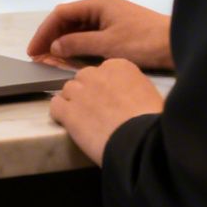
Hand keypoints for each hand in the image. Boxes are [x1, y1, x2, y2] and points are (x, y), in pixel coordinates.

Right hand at [26, 0, 172, 71]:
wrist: (176, 44)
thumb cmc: (143, 42)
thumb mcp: (107, 45)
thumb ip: (77, 44)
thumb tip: (54, 46)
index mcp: (98, 4)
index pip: (61, 14)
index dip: (44, 32)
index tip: (33, 50)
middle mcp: (102, 7)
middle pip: (68, 19)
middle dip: (51, 37)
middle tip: (38, 57)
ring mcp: (110, 17)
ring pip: (78, 28)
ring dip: (63, 42)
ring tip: (50, 60)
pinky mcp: (117, 29)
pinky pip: (90, 35)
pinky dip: (78, 45)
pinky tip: (71, 58)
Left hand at [49, 59, 164, 163]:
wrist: (140, 140)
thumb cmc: (151, 120)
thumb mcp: (150, 94)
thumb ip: (132, 87)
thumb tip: (128, 96)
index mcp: (120, 66)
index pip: (104, 70)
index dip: (106, 86)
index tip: (112, 100)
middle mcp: (96, 73)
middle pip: (84, 78)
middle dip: (88, 92)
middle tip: (98, 111)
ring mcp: (80, 91)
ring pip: (68, 90)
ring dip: (73, 102)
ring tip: (84, 120)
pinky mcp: (67, 110)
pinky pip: (55, 106)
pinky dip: (60, 114)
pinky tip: (69, 124)